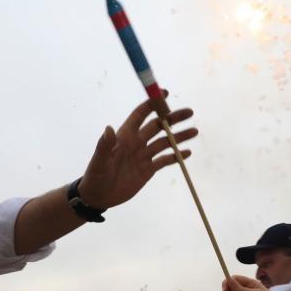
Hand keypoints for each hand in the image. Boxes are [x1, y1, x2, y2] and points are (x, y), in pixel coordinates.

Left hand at [78, 92, 196, 209]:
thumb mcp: (99, 161)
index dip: (152, 103)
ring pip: (165, 142)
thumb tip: (108, 128)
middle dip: (173, 118)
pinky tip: (187, 153)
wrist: (99, 196)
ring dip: (179, 137)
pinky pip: (165, 160)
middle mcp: (137, 142)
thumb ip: (104, 145)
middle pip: (158, 126)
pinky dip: (176, 156)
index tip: (165, 94)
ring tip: (194, 131)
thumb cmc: (96, 176)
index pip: (141, 115)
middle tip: (189, 112)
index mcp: (125, 136)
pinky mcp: (149, 169)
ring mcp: (144, 155)